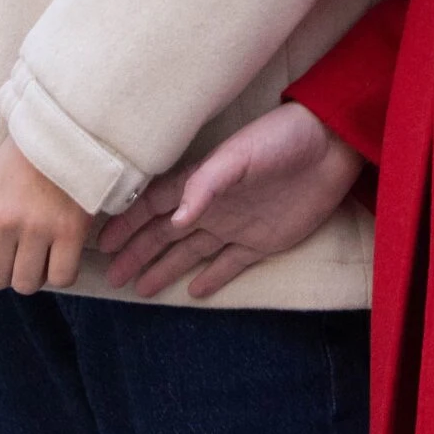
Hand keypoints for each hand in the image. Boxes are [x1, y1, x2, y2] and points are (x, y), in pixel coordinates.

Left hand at [0, 138, 92, 294]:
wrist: (71, 127)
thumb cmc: (32, 150)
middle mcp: (4, 220)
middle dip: (8, 271)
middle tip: (21, 255)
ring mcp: (37, 227)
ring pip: (26, 283)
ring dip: (34, 275)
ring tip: (43, 256)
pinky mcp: (70, 232)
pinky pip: (61, 277)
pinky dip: (63, 273)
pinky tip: (65, 255)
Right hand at [98, 102, 362, 299]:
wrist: (331, 149)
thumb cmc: (281, 141)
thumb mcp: (239, 157)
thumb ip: (205, 185)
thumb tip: (174, 220)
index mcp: (201, 182)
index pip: (152, 206)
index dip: (127, 224)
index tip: (102, 244)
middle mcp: (213, 206)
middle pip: (164, 234)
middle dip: (137, 253)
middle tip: (112, 276)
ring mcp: (236, 225)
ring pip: (190, 253)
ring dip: (165, 269)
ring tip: (140, 289)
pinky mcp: (262, 241)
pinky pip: (230, 264)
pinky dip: (212, 278)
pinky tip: (194, 292)